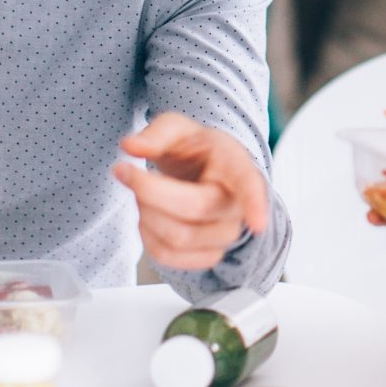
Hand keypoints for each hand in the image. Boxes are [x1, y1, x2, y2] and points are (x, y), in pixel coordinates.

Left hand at [112, 113, 269, 271]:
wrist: (205, 175)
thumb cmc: (195, 151)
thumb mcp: (177, 129)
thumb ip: (155, 133)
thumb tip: (130, 146)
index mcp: (235, 164)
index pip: (249, 184)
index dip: (254, 203)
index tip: (258, 223)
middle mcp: (237, 203)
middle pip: (194, 208)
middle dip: (148, 191)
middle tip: (127, 171)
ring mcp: (226, 234)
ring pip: (178, 237)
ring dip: (145, 213)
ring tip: (144, 194)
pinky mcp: (209, 255)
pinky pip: (168, 257)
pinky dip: (147, 237)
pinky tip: (151, 216)